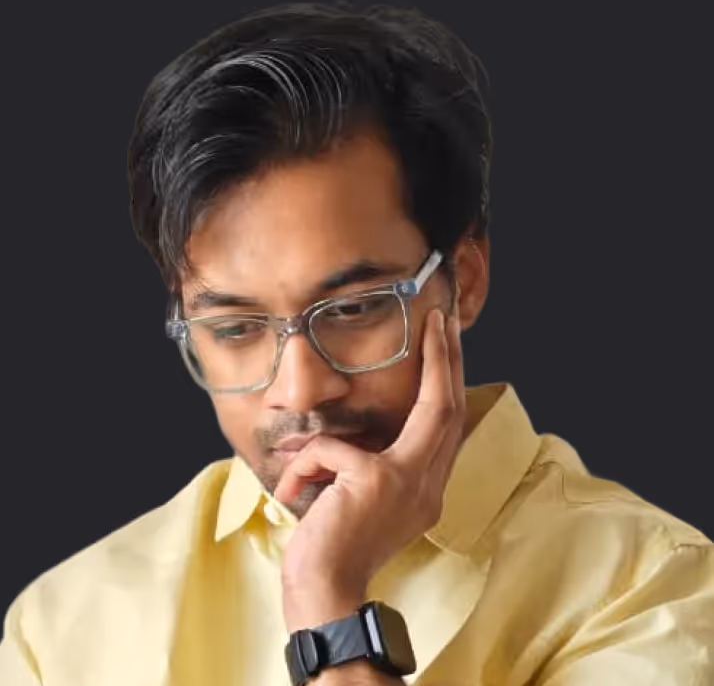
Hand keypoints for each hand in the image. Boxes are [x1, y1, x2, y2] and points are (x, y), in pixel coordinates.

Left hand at [274, 308, 464, 630]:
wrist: (321, 596)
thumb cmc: (333, 550)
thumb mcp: (364, 504)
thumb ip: (375, 469)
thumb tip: (357, 443)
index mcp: (424, 490)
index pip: (444, 428)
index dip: (449, 384)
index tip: (447, 346)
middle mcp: (427, 485)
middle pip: (450, 407)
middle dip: (450, 359)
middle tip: (445, 323)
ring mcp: (407, 482)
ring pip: (429, 410)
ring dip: (415, 374)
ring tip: (387, 372)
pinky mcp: (376, 481)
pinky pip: (331, 448)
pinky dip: (305, 465)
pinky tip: (292, 490)